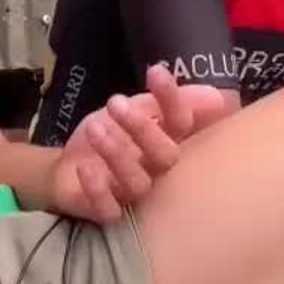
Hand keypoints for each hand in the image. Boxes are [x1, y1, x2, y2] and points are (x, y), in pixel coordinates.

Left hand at [44, 65, 227, 222]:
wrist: (68, 168)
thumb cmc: (109, 137)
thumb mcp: (134, 110)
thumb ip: (164, 101)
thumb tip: (215, 94)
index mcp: (167, 142)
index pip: (181, 123)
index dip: (172, 99)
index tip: (155, 71)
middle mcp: (156, 172)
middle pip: (165, 157)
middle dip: (142, 128)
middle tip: (115, 103)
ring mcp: (133, 195)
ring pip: (138, 183)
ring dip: (116, 153)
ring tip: (95, 127)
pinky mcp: (107, 212)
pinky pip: (110, 211)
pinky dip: (98, 190)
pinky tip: (86, 168)